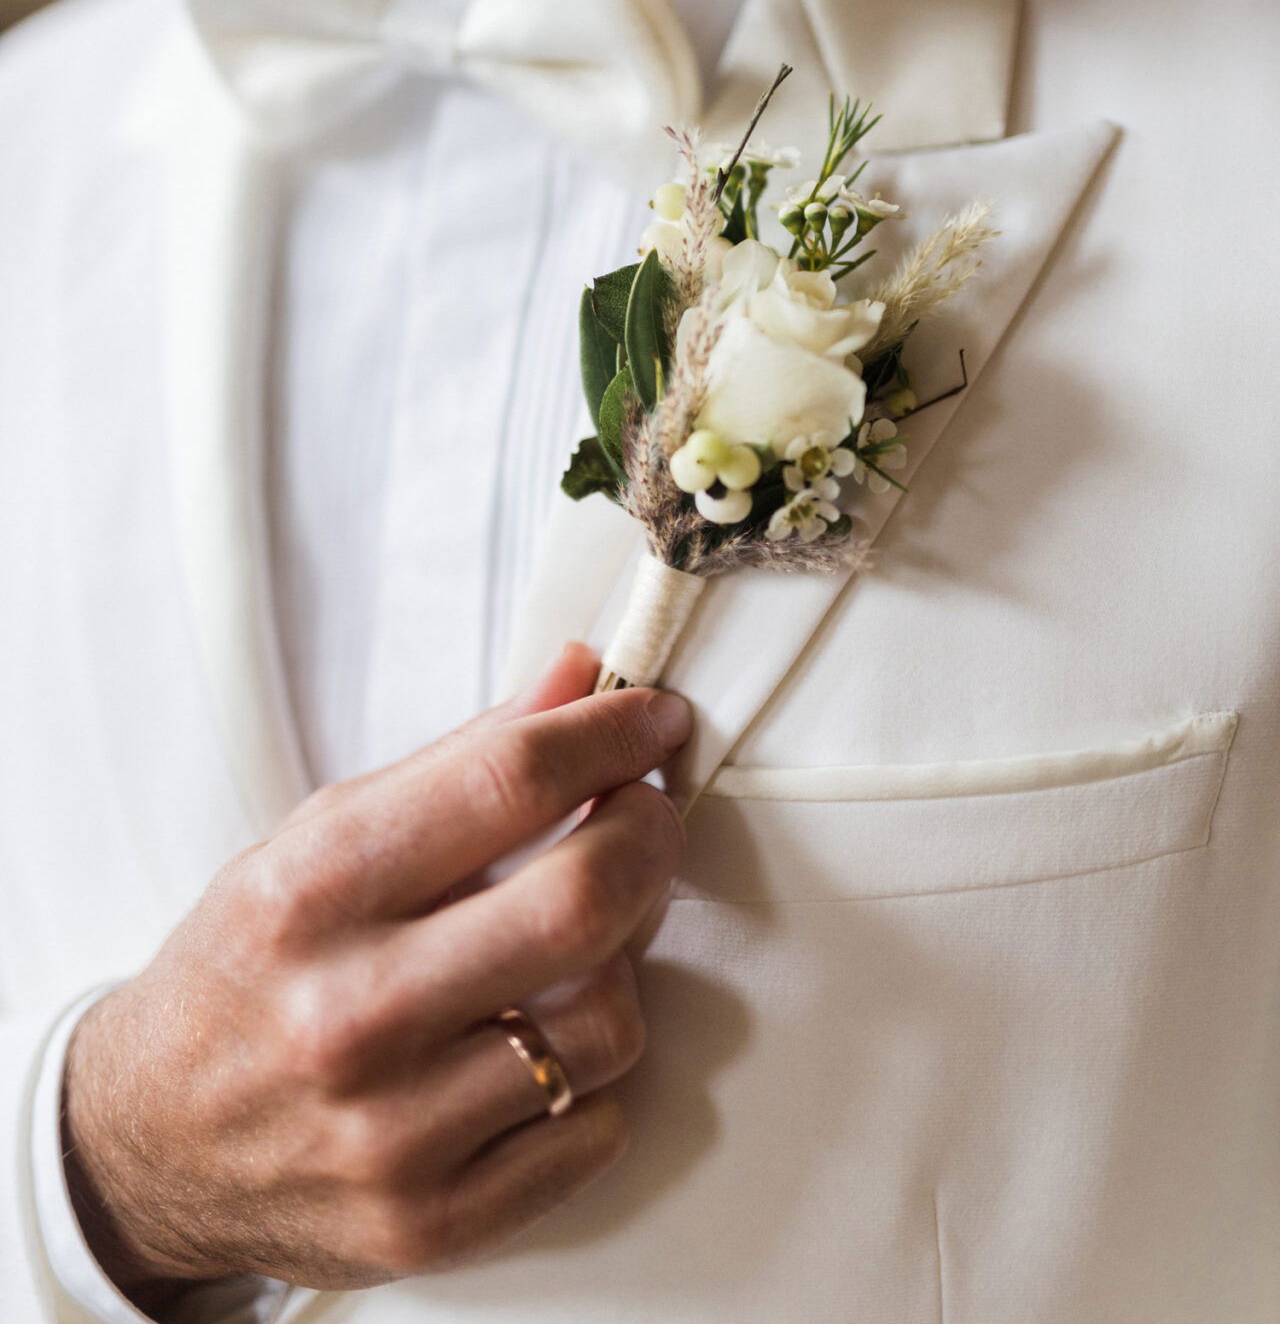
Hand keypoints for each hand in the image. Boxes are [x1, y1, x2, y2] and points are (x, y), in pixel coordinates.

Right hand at [61, 646, 689, 1304]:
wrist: (147, 1140)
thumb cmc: (245, 972)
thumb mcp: (316, 837)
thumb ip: (459, 761)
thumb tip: (578, 681)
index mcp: (312, 892)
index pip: (509, 781)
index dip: (609, 735)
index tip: (649, 718)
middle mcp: (348, 1012)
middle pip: (582, 900)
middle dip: (648, 833)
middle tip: (647, 812)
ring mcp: (391, 1131)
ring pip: (607, 1023)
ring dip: (622, 964)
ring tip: (582, 943)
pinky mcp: (428, 1220)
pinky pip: (592, 1132)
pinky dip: (593, 1077)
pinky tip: (546, 1042)